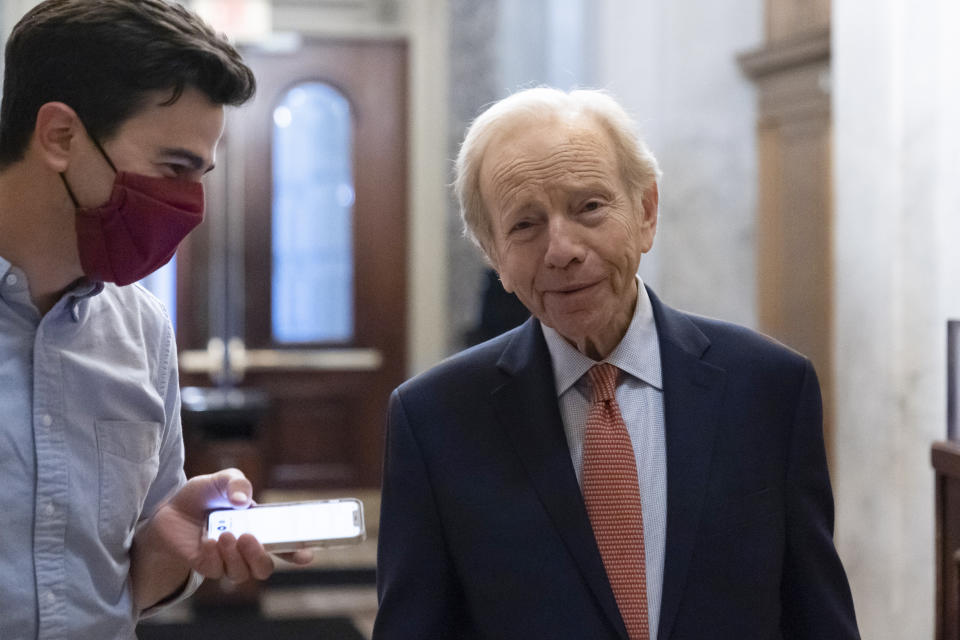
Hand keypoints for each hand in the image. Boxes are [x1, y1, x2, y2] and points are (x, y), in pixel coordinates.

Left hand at [147, 468, 311, 582]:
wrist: (170, 510)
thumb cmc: (203, 495)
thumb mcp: (222, 480)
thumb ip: (237, 482)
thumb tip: (242, 501)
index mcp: (260, 527)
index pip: (284, 545)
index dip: (298, 552)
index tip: (306, 554)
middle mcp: (247, 548)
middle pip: (264, 567)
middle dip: (260, 556)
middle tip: (248, 537)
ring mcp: (227, 560)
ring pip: (242, 573)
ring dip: (235, 556)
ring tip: (224, 534)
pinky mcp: (207, 566)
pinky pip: (216, 570)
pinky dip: (214, 556)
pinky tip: (208, 541)